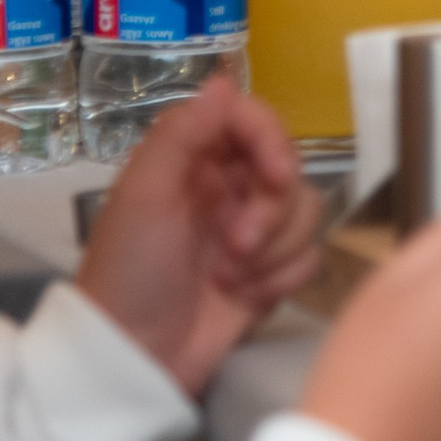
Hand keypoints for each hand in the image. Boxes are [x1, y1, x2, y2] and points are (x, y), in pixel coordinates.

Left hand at [77, 76, 324, 394]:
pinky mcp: (270, 272)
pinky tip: (247, 297)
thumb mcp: (143, 196)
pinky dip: (282, 277)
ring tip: (232, 279)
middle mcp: (227, 188)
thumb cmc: (130, 273)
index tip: (276, 176)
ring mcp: (251, 231)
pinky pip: (310, 255)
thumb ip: (182, 134)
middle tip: (236, 246)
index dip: (272, 141)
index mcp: (192, 161)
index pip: (252, 120)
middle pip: (288, 168)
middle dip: (271, 211)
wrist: (135, 359)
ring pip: (306, 211)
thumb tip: (223, 81)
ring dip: (275, 249)